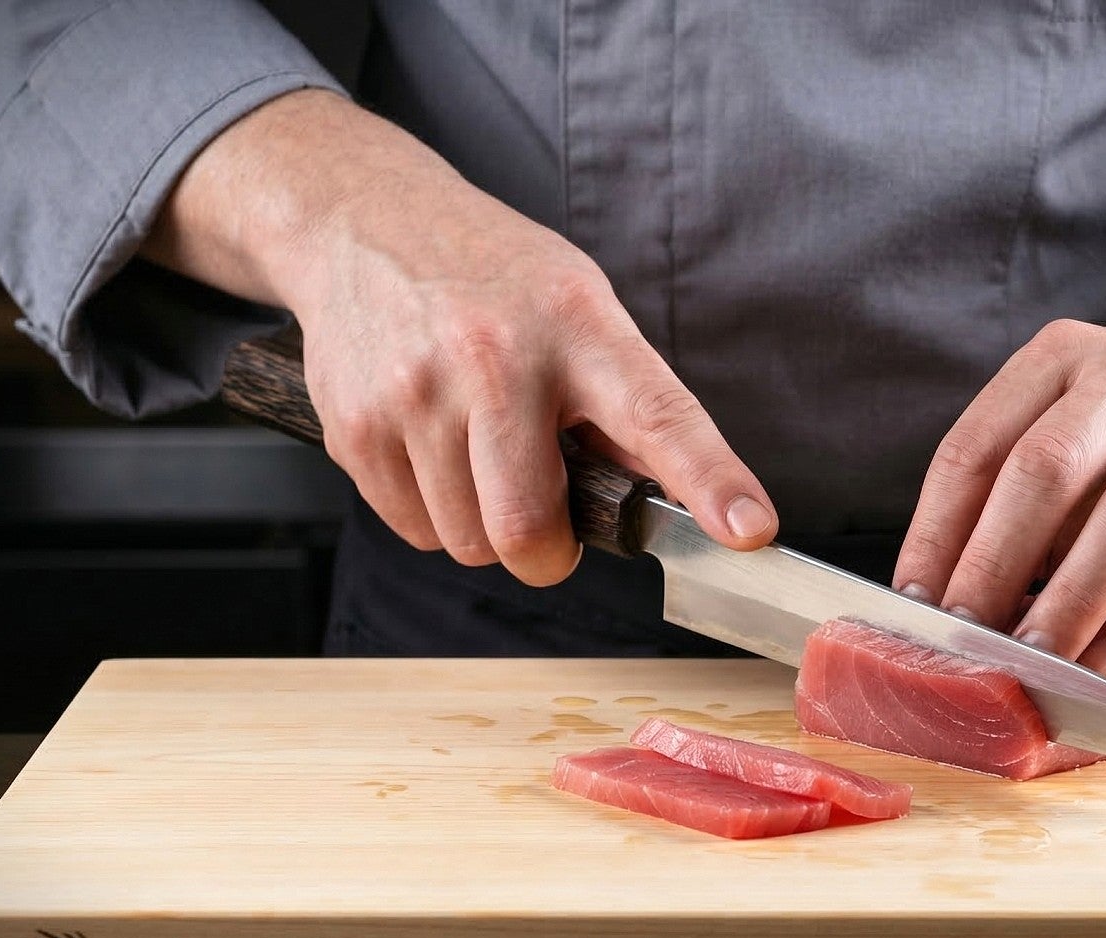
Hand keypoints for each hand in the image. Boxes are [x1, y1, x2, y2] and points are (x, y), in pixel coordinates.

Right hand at [142, 90, 776, 583]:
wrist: (363, 222)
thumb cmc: (493, 278)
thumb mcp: (580, 308)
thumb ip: (629, 405)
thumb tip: (685, 502)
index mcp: (579, 326)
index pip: (658, 416)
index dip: (709, 481)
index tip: (750, 530)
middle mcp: (495, 358)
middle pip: (527, 528)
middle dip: (545, 547)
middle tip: (546, 506)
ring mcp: (415, 393)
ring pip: (468, 543)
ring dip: (484, 524)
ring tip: (478, 449)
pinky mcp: (355, 427)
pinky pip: (413, 530)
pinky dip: (432, 511)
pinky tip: (433, 446)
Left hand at [893, 306, 1105, 675]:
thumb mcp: (1081, 450)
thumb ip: (1021, 506)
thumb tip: (948, 609)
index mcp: (1063, 356)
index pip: (978, 445)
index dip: (939, 532)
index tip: (914, 606)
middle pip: (1046, 470)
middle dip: (995, 563)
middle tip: (965, 640)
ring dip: (1070, 600)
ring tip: (1034, 661)